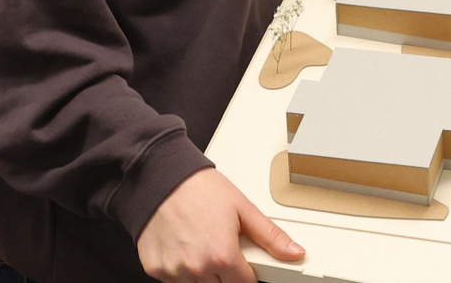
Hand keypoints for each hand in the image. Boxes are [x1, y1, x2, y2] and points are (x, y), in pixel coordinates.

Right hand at [135, 168, 303, 282]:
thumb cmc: (200, 189)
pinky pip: (174, 279)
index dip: (247, 273)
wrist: (161, 178)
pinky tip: (183, 245)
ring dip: (203, 270)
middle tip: (220, 244)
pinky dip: (181, 268)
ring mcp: (174, 272)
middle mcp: (198, 269)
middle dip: (226, 270)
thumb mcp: (243, 208)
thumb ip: (270, 236)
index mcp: (222, 256)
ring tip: (201, 241)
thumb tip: (295, 252)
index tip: (244, 261)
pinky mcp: (155, 269)